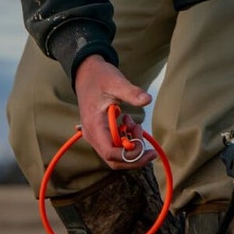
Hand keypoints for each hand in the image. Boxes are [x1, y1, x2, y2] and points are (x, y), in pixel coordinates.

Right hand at [73, 54, 154, 168]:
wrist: (86, 72)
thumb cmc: (99, 77)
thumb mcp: (116, 81)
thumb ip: (131, 92)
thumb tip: (147, 99)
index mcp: (94, 126)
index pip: (111, 153)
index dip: (130, 155)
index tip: (144, 144)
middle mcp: (92, 135)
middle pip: (114, 161)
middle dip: (134, 156)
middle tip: (146, 140)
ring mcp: (95, 136)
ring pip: (115, 156)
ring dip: (131, 147)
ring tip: (136, 125)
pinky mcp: (100, 134)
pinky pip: (115, 148)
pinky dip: (127, 142)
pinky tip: (130, 125)